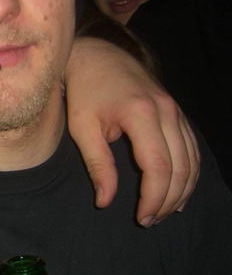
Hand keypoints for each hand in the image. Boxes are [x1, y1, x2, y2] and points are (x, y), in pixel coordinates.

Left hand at [66, 37, 199, 225]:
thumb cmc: (84, 90)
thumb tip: (105, 201)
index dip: (153, 197)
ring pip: (191, 159)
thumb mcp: (82, 127)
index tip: (142, 218)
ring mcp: (175, 109)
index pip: (158, 166)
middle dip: (168, 199)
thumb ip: (97, 165)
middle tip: (150, 220)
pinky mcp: (176, 111)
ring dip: (182, 189)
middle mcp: (166, 111)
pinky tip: (177, 190)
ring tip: (163, 212)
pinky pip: (191, 147)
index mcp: (141, 113)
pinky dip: (188, 172)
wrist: (96, 55)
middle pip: (180, 167)